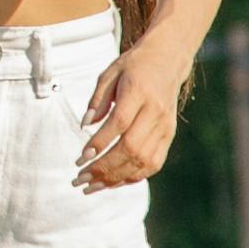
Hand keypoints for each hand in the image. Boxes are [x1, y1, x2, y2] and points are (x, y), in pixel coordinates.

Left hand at [79, 48, 187, 191]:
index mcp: (139, 91)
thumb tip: (85, 125)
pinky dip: (132, 177)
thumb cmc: (133, 67)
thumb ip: (97, 100)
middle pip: (131, 147)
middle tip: (79, 179)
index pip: (120, 123)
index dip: (100, 143)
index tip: (81, 158)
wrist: (168, 61)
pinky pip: (153, 163)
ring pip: (143, 160)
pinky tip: (112, 183)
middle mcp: (155, 112)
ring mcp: (165, 126)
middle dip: (104, 167)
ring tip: (91, 186)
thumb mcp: (110, 73)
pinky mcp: (169, 136)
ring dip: (115, 178)